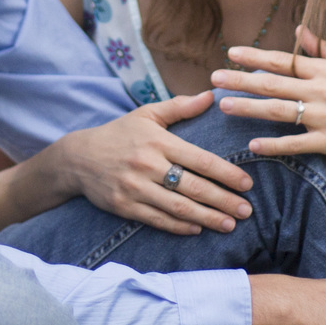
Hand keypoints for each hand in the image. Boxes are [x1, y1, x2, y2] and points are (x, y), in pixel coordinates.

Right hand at [40, 90, 252, 234]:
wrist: (78, 158)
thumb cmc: (119, 133)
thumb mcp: (147, 114)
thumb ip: (180, 106)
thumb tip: (211, 95)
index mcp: (158, 141)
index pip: (200, 159)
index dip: (226, 173)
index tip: (247, 184)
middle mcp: (147, 164)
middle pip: (193, 186)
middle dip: (223, 200)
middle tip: (246, 211)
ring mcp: (134, 187)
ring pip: (177, 206)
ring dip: (207, 218)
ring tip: (229, 224)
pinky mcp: (124, 206)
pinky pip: (157, 219)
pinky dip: (179, 226)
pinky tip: (197, 229)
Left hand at [217, 27, 325, 179]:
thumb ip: (323, 48)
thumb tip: (300, 28)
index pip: (284, 60)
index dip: (256, 56)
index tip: (231, 53)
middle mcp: (323, 90)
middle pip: (274, 83)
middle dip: (241, 80)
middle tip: (214, 78)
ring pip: (280, 111)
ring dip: (249, 108)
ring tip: (224, 106)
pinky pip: (297, 144)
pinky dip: (275, 144)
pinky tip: (253, 144)